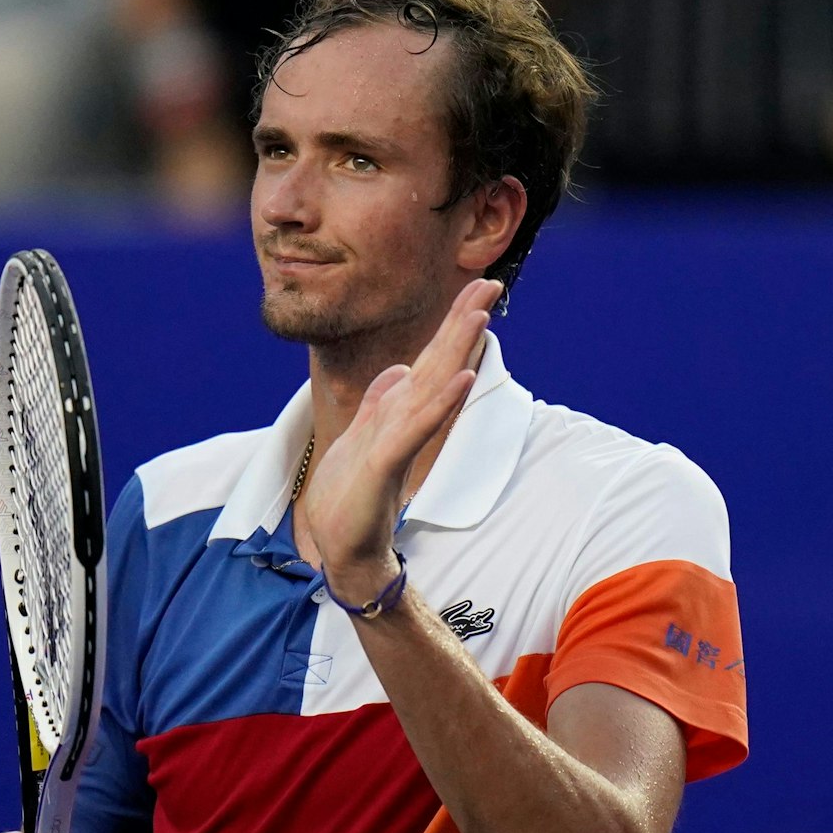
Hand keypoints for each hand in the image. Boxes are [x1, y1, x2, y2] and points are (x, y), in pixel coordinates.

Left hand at [301, 277, 500, 603]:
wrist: (342, 549)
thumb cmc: (351, 500)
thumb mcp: (359, 437)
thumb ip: (380, 403)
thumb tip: (398, 370)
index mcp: (399, 412)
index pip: (431, 359)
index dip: (452, 323)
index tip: (476, 287)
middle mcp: (407, 422)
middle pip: (441, 363)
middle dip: (463, 322)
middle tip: (490, 283)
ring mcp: (400, 441)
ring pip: (434, 386)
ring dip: (457, 350)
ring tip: (479, 316)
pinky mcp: (387, 462)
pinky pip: (416, 426)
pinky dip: (440, 401)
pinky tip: (459, 377)